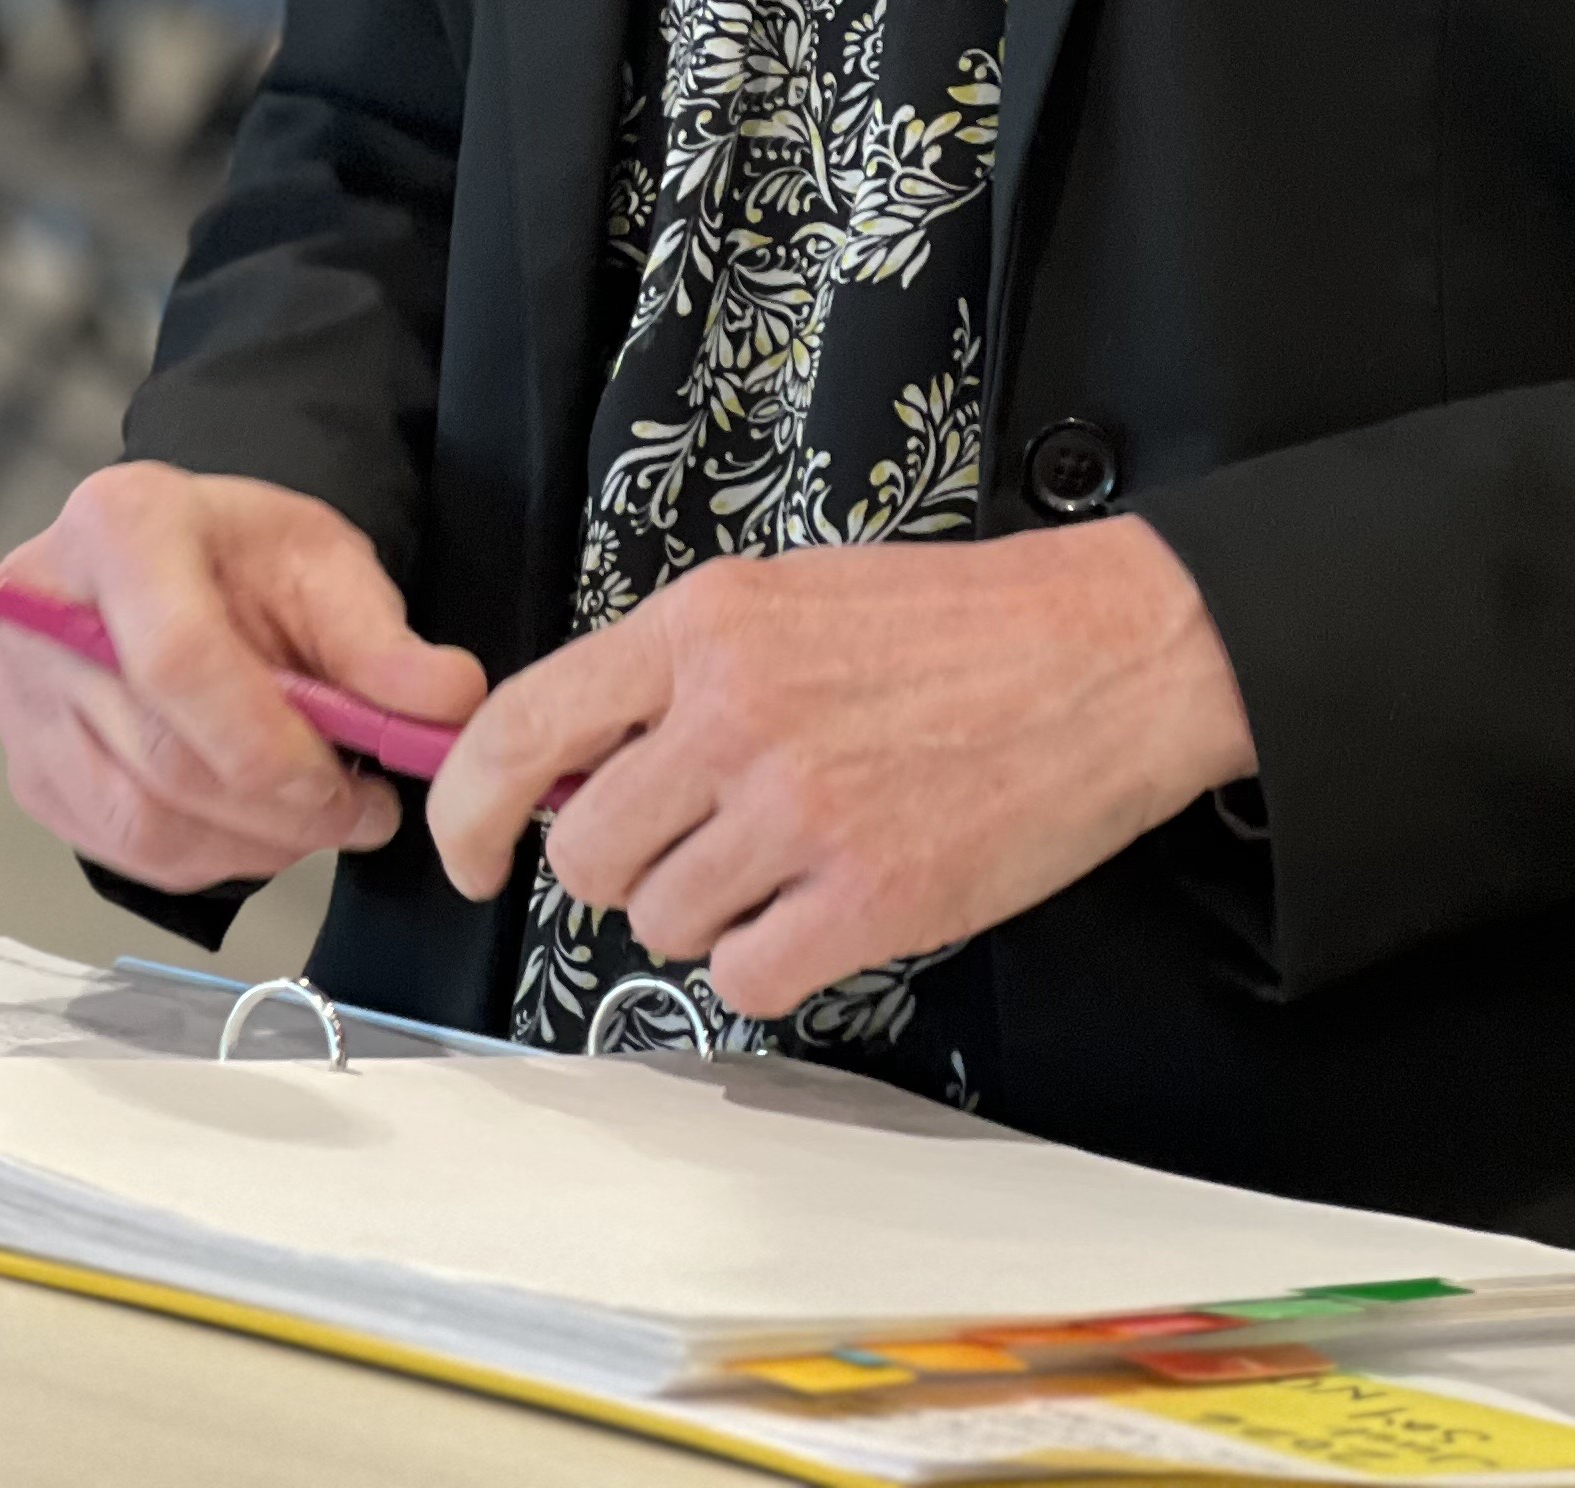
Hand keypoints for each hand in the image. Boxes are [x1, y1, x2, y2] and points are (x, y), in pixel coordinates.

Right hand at [0, 464, 485, 898]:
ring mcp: (21, 700)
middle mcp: (43, 611)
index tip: (348, 783)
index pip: (178, 657)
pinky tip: (257, 826)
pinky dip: (206, 858)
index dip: (269, 744)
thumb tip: (448, 703)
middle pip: (162, 755)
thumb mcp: (326, 562)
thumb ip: (382, 638)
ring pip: (140, 821)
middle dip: (279, 808)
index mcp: (120, 526)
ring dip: (251, 845)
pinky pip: (120, 852)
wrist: (177, 561)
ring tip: (319, 815)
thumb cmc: (245, 556)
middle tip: (364, 813)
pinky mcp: (28, 771)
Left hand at [428, 518, 1253, 1018]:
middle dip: (625, 865)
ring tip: (787, 858)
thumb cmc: (953, 623)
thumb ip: (674, 671)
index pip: (523, 728)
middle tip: (696, 840)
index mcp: (703, 624)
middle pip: (588, 852)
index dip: (468, 808)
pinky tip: (823, 909)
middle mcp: (733, 714)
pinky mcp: (872, 898)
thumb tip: (574, 764)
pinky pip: (747, 978)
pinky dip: (772, 962)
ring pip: (663, 921)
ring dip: (707, 912)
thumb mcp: (788, 596)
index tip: (469, 853)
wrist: (1105, 652)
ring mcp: (801, 811)